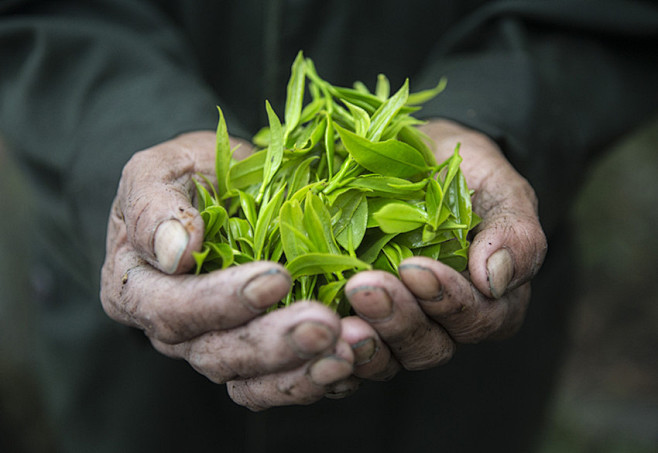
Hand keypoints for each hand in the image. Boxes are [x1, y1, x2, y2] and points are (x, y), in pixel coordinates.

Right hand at [100, 131, 355, 410]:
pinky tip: (354, 358)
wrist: (225, 190)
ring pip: (253, 381)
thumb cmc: (189, 175)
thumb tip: (175, 252)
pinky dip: (319, 376)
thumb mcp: (160, 171)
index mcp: (138, 289)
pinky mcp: (259, 356)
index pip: (173, 309)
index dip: (222, 300)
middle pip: (218, 355)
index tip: (276, 277)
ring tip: (349, 351)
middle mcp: (175, 331)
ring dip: (303, 371)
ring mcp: (219, 347)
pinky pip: (284, 382)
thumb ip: (154, 207)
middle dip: (273, 344)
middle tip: (324, 325)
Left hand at [341, 119, 546, 373]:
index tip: (414, 268)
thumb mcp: (498, 186)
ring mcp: (399, 325)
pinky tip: (313, 335)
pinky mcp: (360, 321)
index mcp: (490, 300)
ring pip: (388, 357)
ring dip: (364, 342)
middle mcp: (445, 324)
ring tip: (338, 321)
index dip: (447, 300)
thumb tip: (494, 279)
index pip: (477, 318)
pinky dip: (333, 351)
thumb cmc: (462, 173)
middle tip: (363, 287)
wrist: (414, 162)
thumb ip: (513, 230)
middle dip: (397, 320)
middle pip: (428, 346)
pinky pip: (349, 353)